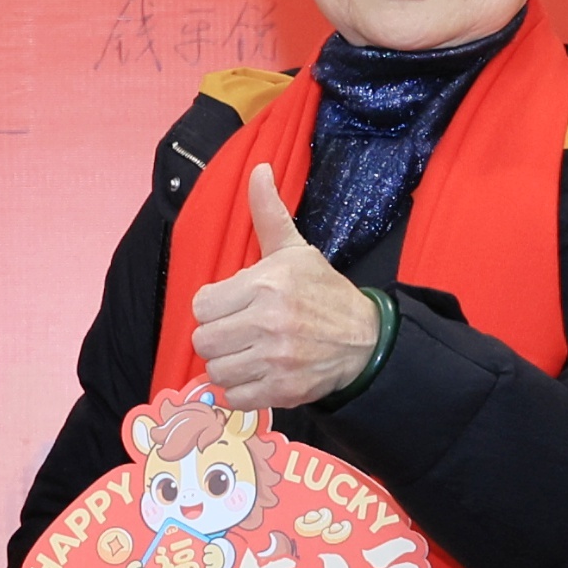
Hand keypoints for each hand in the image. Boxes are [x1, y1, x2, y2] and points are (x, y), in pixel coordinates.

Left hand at [187, 165, 383, 409]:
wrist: (364, 339)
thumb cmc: (322, 292)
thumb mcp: (294, 250)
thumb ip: (268, 213)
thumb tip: (259, 170)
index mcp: (266, 284)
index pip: (202, 305)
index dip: (213, 307)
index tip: (232, 307)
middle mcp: (268, 322)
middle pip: (204, 341)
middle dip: (218, 338)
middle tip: (238, 333)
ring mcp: (276, 359)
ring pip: (217, 371)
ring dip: (228, 365)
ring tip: (248, 354)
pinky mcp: (282, 390)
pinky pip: (236, 397)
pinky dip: (242, 391)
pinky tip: (258, 375)